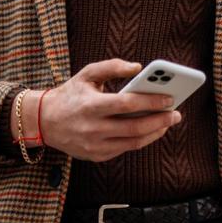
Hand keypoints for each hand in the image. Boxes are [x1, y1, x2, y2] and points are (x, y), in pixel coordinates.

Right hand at [13, 59, 180, 161]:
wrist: (44, 121)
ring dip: (155, 133)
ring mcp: (94, 145)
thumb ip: (113, 66)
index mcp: (91, 106)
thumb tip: (139, 68)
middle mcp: (92, 128)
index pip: (127, 104)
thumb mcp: (87, 74)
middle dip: (160, 121)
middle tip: (177, 113)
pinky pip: (124, 149)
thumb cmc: (71, 94)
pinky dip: (141, 140)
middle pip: (134, 127)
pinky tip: (152, 130)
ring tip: (168, 122)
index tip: (170, 97)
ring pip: (133, 142)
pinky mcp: (96, 156)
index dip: (151, 101)